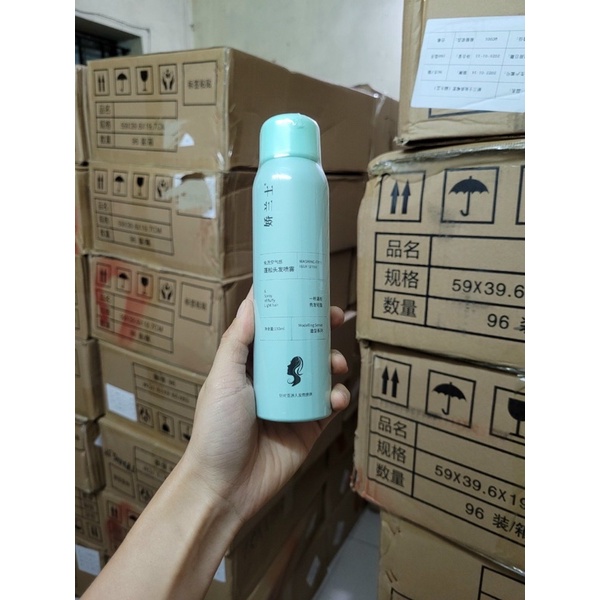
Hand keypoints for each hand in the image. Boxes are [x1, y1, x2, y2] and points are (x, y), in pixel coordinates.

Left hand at [183, 285, 350, 525]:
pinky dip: (338, 397)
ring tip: (337, 364)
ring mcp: (293, 403)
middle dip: (322, 332)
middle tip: (337, 318)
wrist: (225, 486)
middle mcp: (273, 380)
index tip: (311, 293)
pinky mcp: (309, 427)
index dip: (293, 310)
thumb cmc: (216, 429)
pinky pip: (329, 406)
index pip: (275, 329)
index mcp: (251, 365)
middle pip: (303, 347)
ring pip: (321, 373)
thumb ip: (239, 339)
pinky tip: (337, 397)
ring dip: (334, 362)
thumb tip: (253, 296)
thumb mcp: (223, 377)